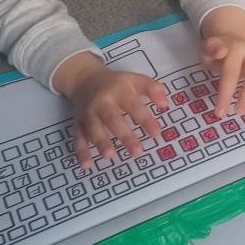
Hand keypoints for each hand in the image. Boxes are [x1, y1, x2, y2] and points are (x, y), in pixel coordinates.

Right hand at [53, 52, 167, 167]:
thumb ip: (153, 89)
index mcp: (119, 91)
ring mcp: (88, 113)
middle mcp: (102, 102)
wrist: (84, 79)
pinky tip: (87, 165)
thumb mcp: (135, 80)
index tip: (156, 134)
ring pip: (93, 129)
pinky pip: (79, 138)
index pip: (134, 106)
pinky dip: (81, 152)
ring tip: (110, 156)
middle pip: (112, 119)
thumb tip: (165, 104)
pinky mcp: (78, 123)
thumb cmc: (116, 83)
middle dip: (124, 135)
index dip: (145, 119)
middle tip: (137, 151)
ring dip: (101, 142)